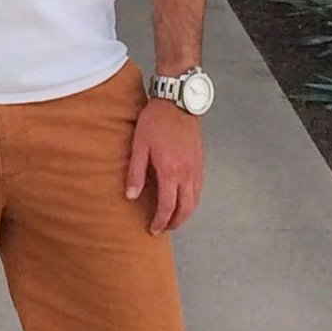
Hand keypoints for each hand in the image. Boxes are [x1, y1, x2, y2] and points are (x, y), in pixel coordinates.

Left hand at [124, 98, 204, 234]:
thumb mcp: (139, 145)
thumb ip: (135, 172)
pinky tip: (185, 199)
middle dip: (176, 222)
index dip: (160, 221)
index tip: (153, 229)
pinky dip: (193, 200)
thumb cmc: (156, 121)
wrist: (178, 101)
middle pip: (186, 208)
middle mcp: (187, 173)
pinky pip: (200, 188)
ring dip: (186, 213)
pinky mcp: (201, 161)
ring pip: (195, 200)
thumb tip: (131, 196)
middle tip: (165, 228)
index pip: (167, 206)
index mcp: (170, 171)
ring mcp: (196, 167)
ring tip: (174, 218)